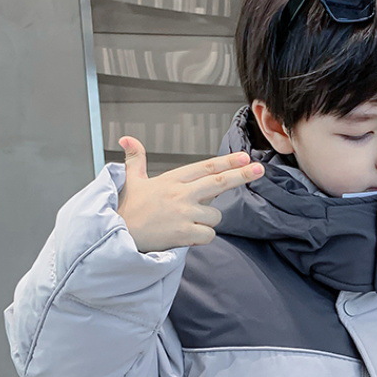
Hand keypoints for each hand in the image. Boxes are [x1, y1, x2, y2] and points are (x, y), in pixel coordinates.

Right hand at [115, 136, 264, 252]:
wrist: (117, 233)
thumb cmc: (127, 209)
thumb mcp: (131, 180)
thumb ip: (135, 159)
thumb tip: (127, 139)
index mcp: (172, 179)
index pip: (206, 167)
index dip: (227, 162)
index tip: (245, 156)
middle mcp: (181, 194)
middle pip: (219, 182)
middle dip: (242, 175)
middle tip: (259, 169)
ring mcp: (184, 213)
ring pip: (215, 215)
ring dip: (207, 220)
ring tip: (186, 222)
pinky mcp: (184, 233)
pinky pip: (209, 234)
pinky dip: (203, 237)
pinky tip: (188, 236)